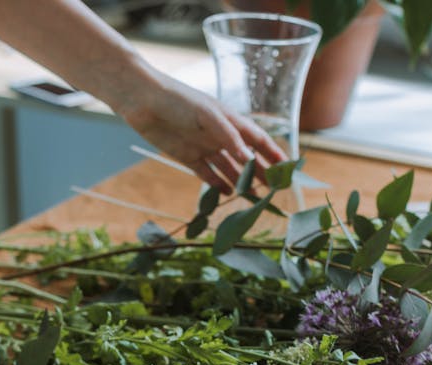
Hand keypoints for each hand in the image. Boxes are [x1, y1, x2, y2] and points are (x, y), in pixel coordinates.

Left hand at [112, 68, 286, 193]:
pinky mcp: (187, 157)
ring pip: (228, 168)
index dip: (274, 153)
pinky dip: (217, 184)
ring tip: (252, 197)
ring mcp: (205, 147)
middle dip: (260, 173)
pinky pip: (207, 174)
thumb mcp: (208, 116)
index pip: (259, 140)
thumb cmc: (179, 100)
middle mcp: (221, 135)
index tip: (288, 168)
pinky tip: (227, 194)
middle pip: (246, 158)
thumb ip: (229, 138)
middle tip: (273, 190)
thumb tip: (250, 160)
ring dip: (240, 181)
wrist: (144, 101)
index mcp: (231, 121)